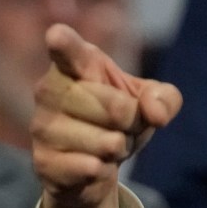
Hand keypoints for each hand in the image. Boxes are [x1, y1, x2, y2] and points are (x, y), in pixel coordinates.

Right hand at [31, 24, 180, 207]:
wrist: (90, 169)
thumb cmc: (116, 122)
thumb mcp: (148, 102)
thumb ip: (164, 97)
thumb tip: (155, 114)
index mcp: (75, 64)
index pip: (67, 49)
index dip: (63, 42)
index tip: (57, 36)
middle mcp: (49, 90)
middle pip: (116, 107)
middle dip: (132, 122)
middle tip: (121, 125)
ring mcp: (42, 127)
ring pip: (107, 142)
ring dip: (119, 149)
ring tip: (105, 146)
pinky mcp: (43, 162)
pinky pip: (92, 168)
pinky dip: (104, 171)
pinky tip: (91, 167)